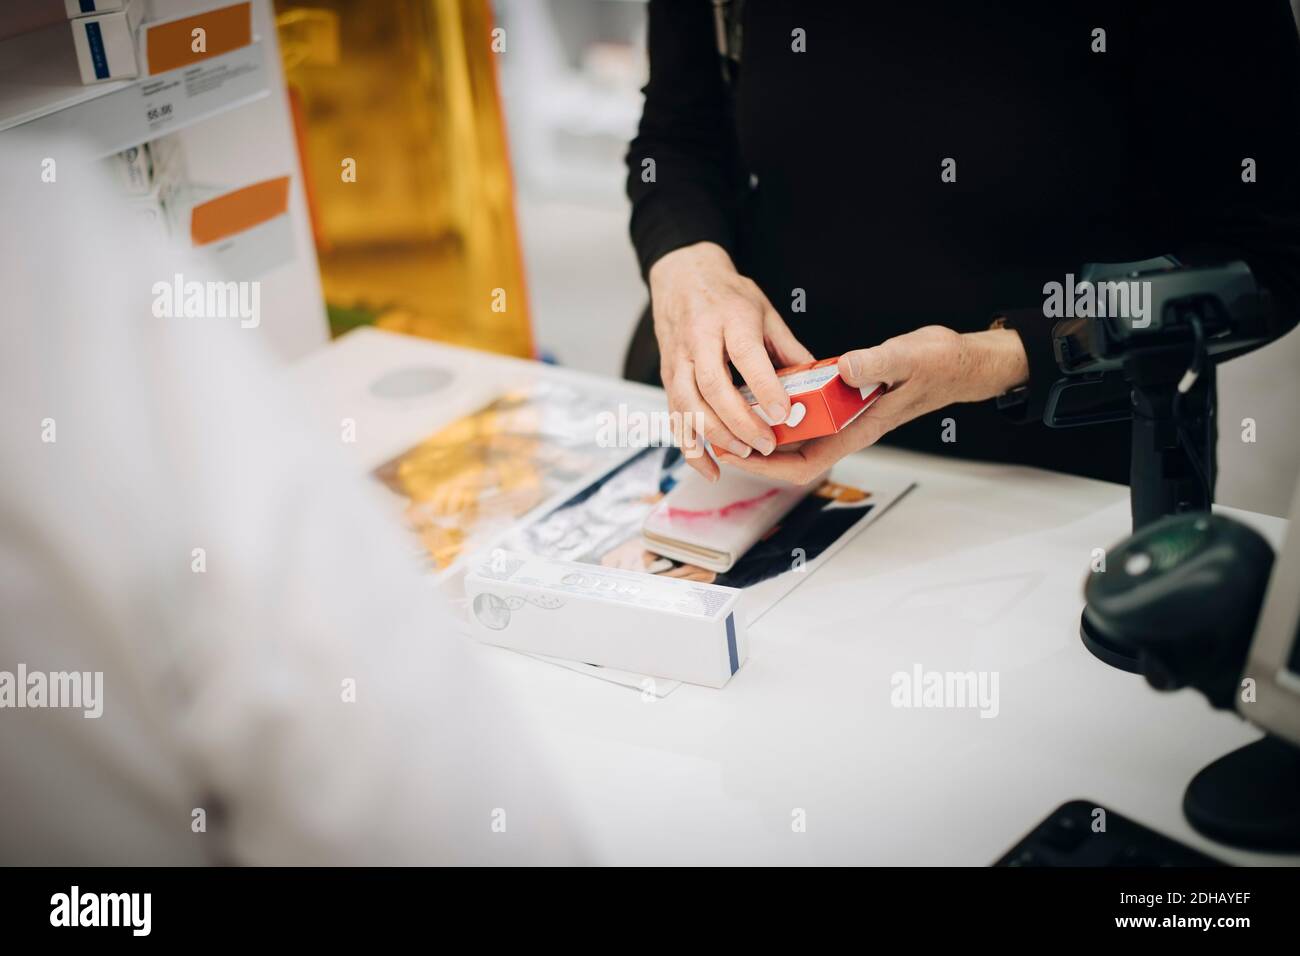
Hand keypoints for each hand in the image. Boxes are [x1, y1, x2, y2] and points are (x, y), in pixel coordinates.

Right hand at [649, 242, 814, 480]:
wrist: (682, 277)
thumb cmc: (728, 295)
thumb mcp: (765, 310)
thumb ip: (788, 347)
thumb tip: (817, 381)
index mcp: (730, 318)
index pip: (745, 356)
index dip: (763, 386)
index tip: (782, 412)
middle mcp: (699, 339)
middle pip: (713, 386)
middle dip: (739, 420)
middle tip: (766, 443)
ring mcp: (678, 360)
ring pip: (688, 404)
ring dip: (715, 435)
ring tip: (744, 454)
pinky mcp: (668, 378)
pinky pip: (675, 417)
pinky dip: (691, 447)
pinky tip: (711, 468)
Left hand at [713, 325, 1028, 483]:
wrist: (960, 360)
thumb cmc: (939, 365)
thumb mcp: (907, 358)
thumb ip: (874, 364)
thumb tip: (842, 368)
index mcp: (858, 429)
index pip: (804, 464)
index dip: (767, 467)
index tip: (739, 453)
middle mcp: (846, 428)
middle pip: (788, 455)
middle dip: (752, 450)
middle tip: (718, 431)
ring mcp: (844, 416)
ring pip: (793, 434)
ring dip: (761, 428)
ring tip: (729, 412)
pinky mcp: (844, 399)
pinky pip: (805, 412)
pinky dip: (781, 406)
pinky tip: (760, 388)